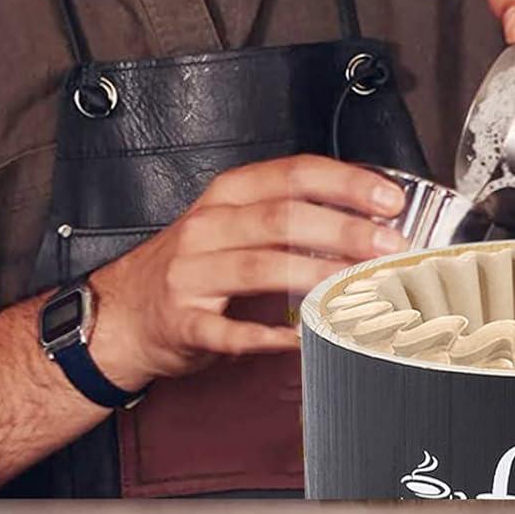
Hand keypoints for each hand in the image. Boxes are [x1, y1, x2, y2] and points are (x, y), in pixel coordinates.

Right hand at [85, 155, 407, 391]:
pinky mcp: (183, 321)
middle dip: (344, 230)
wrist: (124, 313)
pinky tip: (307, 339)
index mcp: (229, 195)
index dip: (347, 184)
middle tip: (389, 246)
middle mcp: (208, 226)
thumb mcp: (237, 223)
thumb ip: (294, 217)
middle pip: (284, 218)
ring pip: (262, 267)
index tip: (389, 200)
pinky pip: (231, 332)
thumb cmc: (196, 265)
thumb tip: (374, 223)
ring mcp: (192, 274)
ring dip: (320, 276)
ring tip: (362, 287)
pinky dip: (272, 338)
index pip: (294, 174)